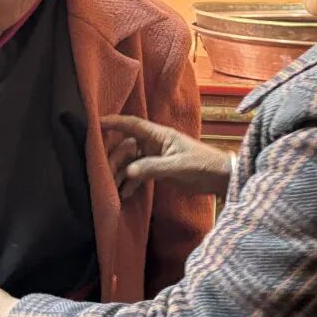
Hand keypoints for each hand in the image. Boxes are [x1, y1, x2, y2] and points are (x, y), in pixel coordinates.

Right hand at [101, 114, 232, 198]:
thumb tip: (128, 172)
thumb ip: (152, 167)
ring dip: (121, 173)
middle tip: (104, 172)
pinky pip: (139, 173)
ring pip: (131, 161)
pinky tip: (124, 194)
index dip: (114, 122)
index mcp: (159, 135)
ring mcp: (156, 156)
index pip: (132, 125)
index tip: (95, 123)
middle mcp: (154, 143)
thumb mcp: (177, 166)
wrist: (220, 178)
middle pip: (126, 146)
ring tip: (113, 188)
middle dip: (114, 157)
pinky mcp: (159, 169)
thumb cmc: (202, 165)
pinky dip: (131, 182)